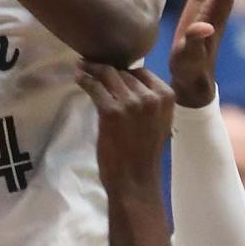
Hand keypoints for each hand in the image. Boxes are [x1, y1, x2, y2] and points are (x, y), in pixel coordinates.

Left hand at [75, 63, 174, 194]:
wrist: (135, 180)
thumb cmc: (145, 153)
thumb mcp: (156, 121)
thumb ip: (148, 100)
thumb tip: (126, 80)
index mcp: (166, 97)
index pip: (142, 72)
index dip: (124, 70)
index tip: (111, 67)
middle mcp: (150, 96)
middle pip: (123, 71)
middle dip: (106, 68)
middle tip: (91, 65)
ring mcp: (131, 103)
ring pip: (108, 74)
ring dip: (92, 69)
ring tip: (82, 67)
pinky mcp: (111, 111)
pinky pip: (94, 87)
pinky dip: (84, 79)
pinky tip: (78, 77)